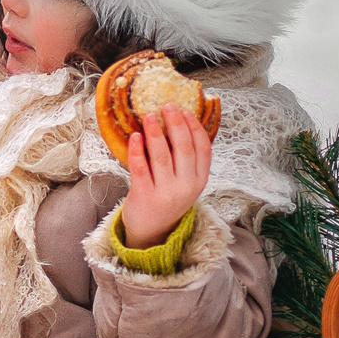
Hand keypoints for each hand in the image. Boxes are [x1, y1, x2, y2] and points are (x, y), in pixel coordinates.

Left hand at [121, 104, 209, 246]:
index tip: (186, 111)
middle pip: (183, 149)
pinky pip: (140, 167)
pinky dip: (137, 149)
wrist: (151, 230)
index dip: (195, 128)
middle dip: (176, 124)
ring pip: (161, 155)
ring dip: (155, 133)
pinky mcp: (144, 196)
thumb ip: (186, 161)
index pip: (203, 149)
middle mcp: (185, 187)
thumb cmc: (167, 199)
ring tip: (149, 116)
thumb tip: (180, 124)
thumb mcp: (185, 183)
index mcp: (199, 181)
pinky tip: (135, 136)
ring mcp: (165, 192)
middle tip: (167, 107)